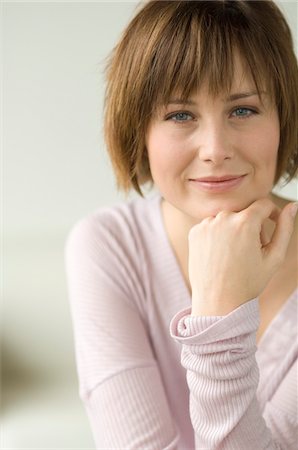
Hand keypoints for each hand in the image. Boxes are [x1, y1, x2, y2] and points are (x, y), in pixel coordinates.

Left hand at [188, 198, 296, 315]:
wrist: (217, 301)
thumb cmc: (248, 282)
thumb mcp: (274, 256)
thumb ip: (285, 227)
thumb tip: (293, 205)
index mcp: (245, 222)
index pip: (263, 204)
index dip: (272, 214)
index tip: (273, 225)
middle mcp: (223, 218)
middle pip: (245, 212)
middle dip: (253, 225)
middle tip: (254, 249)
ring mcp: (206, 225)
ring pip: (227, 218)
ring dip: (234, 229)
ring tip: (236, 254)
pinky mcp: (194, 232)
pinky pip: (211, 226)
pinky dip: (218, 235)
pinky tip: (221, 254)